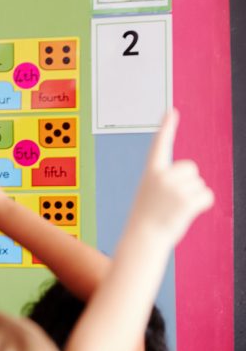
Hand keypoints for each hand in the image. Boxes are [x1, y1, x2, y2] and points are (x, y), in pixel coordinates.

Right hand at [128, 110, 212, 243]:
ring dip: (193, 197)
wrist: (143, 238)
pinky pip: (207, 196)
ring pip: (200, 184)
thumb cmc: (147, 218)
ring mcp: (174, 188)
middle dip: (189, 182)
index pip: (160, 145)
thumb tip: (197, 190)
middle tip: (173, 200)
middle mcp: (162, 176)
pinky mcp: (187, 201)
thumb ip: (170, 184)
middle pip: (191, 168)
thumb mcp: (152, 195)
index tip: (171, 112)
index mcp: (151, 173)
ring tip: (175, 209)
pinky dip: (201, 205)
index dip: (166, 128)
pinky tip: (186, 213)